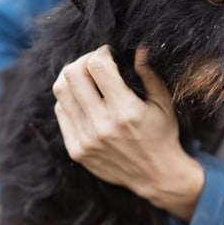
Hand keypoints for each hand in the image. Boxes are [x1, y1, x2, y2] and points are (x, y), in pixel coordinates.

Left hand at [52, 45, 204, 220]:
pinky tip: (85, 100)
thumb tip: (139, 47)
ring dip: (72, 78)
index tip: (108, 54)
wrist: (156, 177)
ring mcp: (86, 140)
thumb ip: (149, 74)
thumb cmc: (162, 135)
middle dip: (82, 61)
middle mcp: (102, 125)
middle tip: (94, 64)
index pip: (96, 66)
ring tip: (87, 79)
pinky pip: (61, 112)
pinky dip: (70, 100)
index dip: (100, 52)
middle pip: (71, 75)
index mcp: (126, 111)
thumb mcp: (163, 103)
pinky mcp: (76, 150)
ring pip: (61, 92)